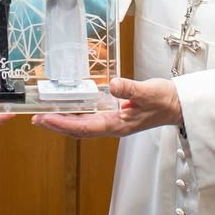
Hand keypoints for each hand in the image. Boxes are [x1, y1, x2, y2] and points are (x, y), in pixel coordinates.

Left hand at [30, 77, 181, 137]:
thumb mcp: (148, 91)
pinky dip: (76, 116)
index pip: (85, 127)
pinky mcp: (115, 116)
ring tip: (45, 116)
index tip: (46, 119)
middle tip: (37, 119)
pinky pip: (90, 119)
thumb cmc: (165, 100)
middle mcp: (113, 126)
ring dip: (64, 122)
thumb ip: (130, 88)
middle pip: (79, 130)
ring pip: (83, 126)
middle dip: (57, 125)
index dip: (63, 124)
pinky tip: (68, 109)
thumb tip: (112, 85)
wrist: (177, 105)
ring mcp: (113, 122)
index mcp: (118, 124)